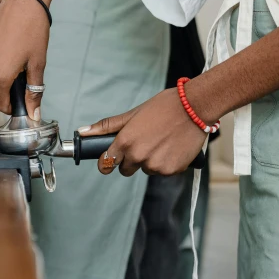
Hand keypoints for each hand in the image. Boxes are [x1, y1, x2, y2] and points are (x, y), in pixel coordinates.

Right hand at [0, 0, 52, 117]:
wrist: (24, 2)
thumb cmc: (34, 31)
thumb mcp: (38, 64)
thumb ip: (34, 91)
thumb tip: (34, 114)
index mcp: (0, 76)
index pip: (1, 105)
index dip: (13, 108)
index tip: (23, 102)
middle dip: (8, 92)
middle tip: (24, 79)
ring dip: (1, 77)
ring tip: (18, 62)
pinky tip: (9, 50)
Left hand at [79, 88, 207, 176]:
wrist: (195, 107)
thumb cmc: (164, 106)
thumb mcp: (132, 114)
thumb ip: (107, 127)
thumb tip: (83, 132)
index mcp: (125, 142)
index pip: (106, 164)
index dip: (109, 161)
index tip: (112, 158)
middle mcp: (139, 156)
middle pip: (126, 169)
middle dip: (131, 160)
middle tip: (144, 142)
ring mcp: (156, 166)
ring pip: (146, 170)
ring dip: (151, 160)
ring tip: (162, 141)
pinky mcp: (172, 170)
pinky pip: (163, 171)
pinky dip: (167, 163)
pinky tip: (173, 147)